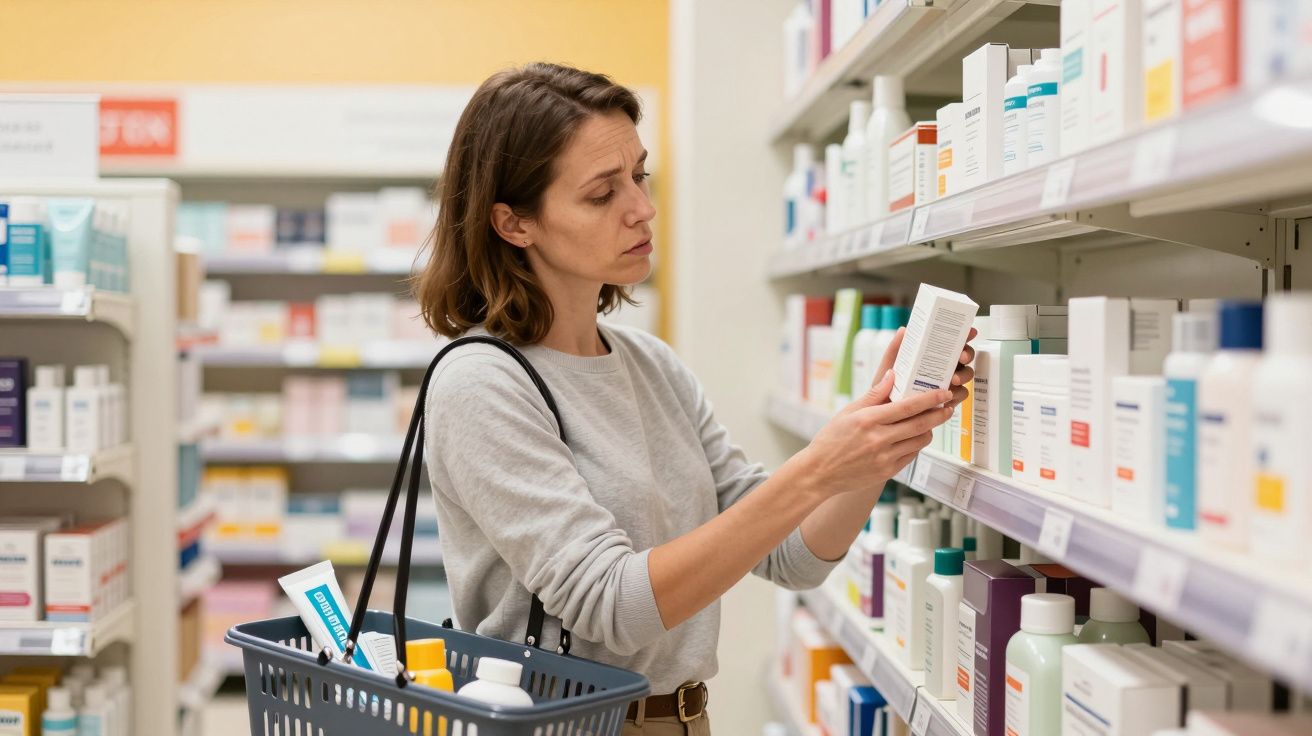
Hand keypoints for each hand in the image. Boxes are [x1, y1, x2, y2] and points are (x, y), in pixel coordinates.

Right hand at [801, 371, 952, 498]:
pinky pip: (912, 455)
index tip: (943, 393)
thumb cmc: (831, 440)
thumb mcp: (848, 412)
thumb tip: (892, 375)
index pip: (908, 406)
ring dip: (929, 429)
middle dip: (939, 414)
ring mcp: (885, 457)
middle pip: (921, 424)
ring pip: (920, 441)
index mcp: (868, 420)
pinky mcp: (888, 471)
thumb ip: (873, 394)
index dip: (930, 399)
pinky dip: (917, 444)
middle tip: (948, 406)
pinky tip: (914, 437)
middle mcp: (879, 439)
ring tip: (930, 422)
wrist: (820, 473)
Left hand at [872, 326, 976, 408]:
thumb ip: (895, 349)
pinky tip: (950, 395)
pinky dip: (958, 394)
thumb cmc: (886, 386)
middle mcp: (942, 367)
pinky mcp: (947, 400)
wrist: (884, 412)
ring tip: (953, 379)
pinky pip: (960, 395)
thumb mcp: (888, 366)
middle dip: (967, 354)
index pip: (951, 341)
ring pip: (965, 375)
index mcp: (931, 355)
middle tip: (961, 357)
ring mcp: (946, 383)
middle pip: (964, 356)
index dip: (964, 335)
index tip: (969, 333)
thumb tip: (903, 330)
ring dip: (963, 375)